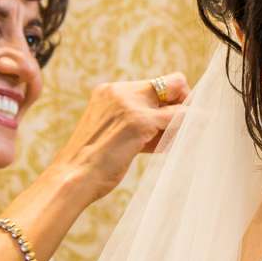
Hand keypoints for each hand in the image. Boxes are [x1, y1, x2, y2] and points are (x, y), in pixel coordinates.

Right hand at [43, 73, 189, 203]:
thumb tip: (170, 119)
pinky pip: (178, 118)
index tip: (174, 119)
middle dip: (184, 104)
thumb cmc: (92, 163)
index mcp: (109, 91)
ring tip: (174, 141)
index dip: (170, 99)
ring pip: (178, 100)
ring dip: (185, 119)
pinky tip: (184, 141)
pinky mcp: (139, 121)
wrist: (73, 178)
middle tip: (182, 127)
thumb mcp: (110, 131)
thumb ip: (135, 120)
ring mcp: (129, 104)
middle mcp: (119, 91)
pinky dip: (188, 127)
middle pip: (172, 83)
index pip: (154, 84)